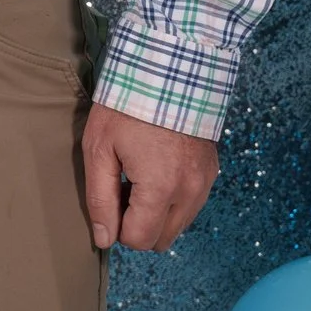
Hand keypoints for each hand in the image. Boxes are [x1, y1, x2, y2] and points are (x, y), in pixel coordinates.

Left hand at [80, 101, 218, 252]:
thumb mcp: (99, 149)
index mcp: (161, 189)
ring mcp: (204, 182)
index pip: (139, 239)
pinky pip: (191, 205)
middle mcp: (190, 191)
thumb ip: (100, 199)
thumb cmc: (125, 107)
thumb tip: (104, 239)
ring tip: (140, 176)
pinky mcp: (211, 171)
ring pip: (178, 225)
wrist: (166, 70)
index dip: (117, 226)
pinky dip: (173, 199)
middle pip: (161, 239)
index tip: (111, 196)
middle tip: (124, 187)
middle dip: (138, 224)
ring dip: (157, 214)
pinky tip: (158, 170)